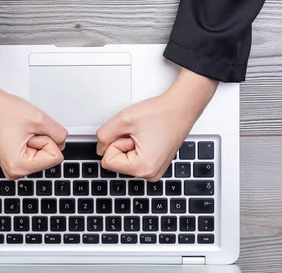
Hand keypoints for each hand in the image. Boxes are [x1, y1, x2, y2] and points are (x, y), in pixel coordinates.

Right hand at [0, 63, 67, 179]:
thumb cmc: (2, 111)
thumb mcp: (40, 119)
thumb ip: (59, 133)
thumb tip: (63, 141)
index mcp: (19, 167)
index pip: (56, 157)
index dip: (48, 140)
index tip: (31, 133)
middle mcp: (15, 172)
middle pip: (49, 158)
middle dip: (42, 140)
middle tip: (24, 131)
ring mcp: (14, 167)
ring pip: (43, 155)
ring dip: (37, 140)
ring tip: (20, 132)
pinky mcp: (14, 160)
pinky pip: (35, 152)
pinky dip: (32, 141)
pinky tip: (19, 134)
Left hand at [96, 68, 217, 180]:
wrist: (182, 107)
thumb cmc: (162, 113)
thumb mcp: (124, 119)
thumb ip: (104, 135)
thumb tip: (100, 148)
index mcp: (143, 168)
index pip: (108, 162)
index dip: (115, 143)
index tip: (131, 135)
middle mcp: (150, 174)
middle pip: (117, 161)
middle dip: (123, 143)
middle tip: (139, 133)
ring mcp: (154, 170)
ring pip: (124, 159)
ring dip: (129, 144)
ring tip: (145, 134)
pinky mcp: (155, 164)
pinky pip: (134, 157)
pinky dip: (136, 145)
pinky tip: (148, 136)